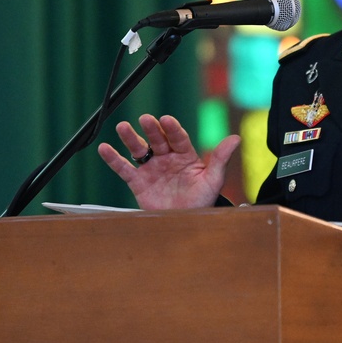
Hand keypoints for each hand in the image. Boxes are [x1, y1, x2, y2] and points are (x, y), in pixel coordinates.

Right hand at [98, 114, 240, 210]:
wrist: (186, 223)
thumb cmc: (202, 200)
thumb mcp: (213, 180)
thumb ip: (220, 158)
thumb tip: (236, 138)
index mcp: (185, 155)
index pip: (178, 138)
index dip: (172, 129)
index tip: (166, 120)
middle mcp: (167, 158)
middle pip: (157, 140)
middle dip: (152, 130)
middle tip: (145, 119)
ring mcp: (152, 168)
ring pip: (139, 150)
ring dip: (130, 138)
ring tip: (123, 127)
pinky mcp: (138, 182)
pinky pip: (124, 168)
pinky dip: (114, 159)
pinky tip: (105, 148)